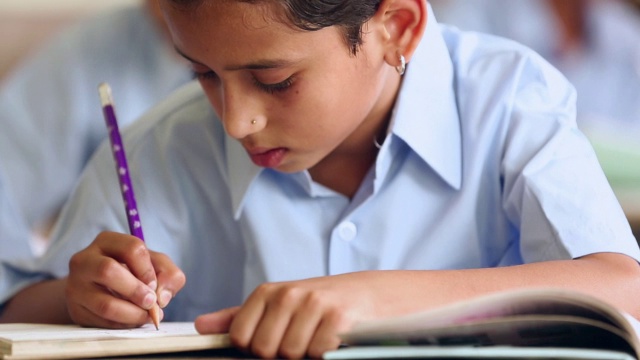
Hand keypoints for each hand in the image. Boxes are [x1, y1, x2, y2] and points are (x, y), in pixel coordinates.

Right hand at [66, 231, 185, 327]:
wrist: (101, 289)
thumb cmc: (133, 272)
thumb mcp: (155, 265)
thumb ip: (169, 274)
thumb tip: (162, 296)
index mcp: (107, 241)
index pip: (131, 248)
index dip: (147, 269)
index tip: (154, 285)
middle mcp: (84, 260)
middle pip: (108, 271)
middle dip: (136, 291)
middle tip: (151, 303)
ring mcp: (75, 285)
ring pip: (104, 303)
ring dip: (132, 314)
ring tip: (146, 316)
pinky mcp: (75, 309)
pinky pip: (101, 321)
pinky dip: (122, 324)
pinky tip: (131, 320)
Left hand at [195, 272, 382, 358]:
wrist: (369, 294)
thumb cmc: (320, 301)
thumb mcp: (278, 304)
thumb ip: (239, 317)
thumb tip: (202, 326)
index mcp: (268, 292)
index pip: (240, 337)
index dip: (255, 348)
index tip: (274, 338)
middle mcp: (289, 295)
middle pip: (264, 350)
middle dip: (281, 353)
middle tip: (300, 337)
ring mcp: (313, 305)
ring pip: (291, 355)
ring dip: (305, 353)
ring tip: (317, 336)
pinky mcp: (337, 319)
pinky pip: (317, 354)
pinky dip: (324, 353)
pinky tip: (332, 339)